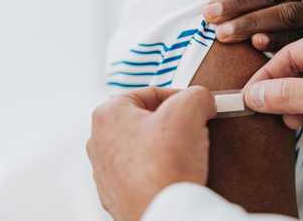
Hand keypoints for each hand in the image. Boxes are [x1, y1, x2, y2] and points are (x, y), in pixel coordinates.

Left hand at [86, 86, 216, 220]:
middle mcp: (99, 142)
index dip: (179, 97)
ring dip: (167, 148)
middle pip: (146, 121)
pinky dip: (161, 172)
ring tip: (186, 155)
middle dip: (172, 124)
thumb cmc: (165, 165)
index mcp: (108, 114)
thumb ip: (197, 94)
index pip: (149, 93)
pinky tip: (176, 175)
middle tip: (192, 130)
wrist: (163, 214)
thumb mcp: (190, 109)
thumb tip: (202, 100)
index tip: (196, 107)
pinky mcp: (117, 195)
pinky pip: (144, 174)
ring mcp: (106, 172)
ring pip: (145, 147)